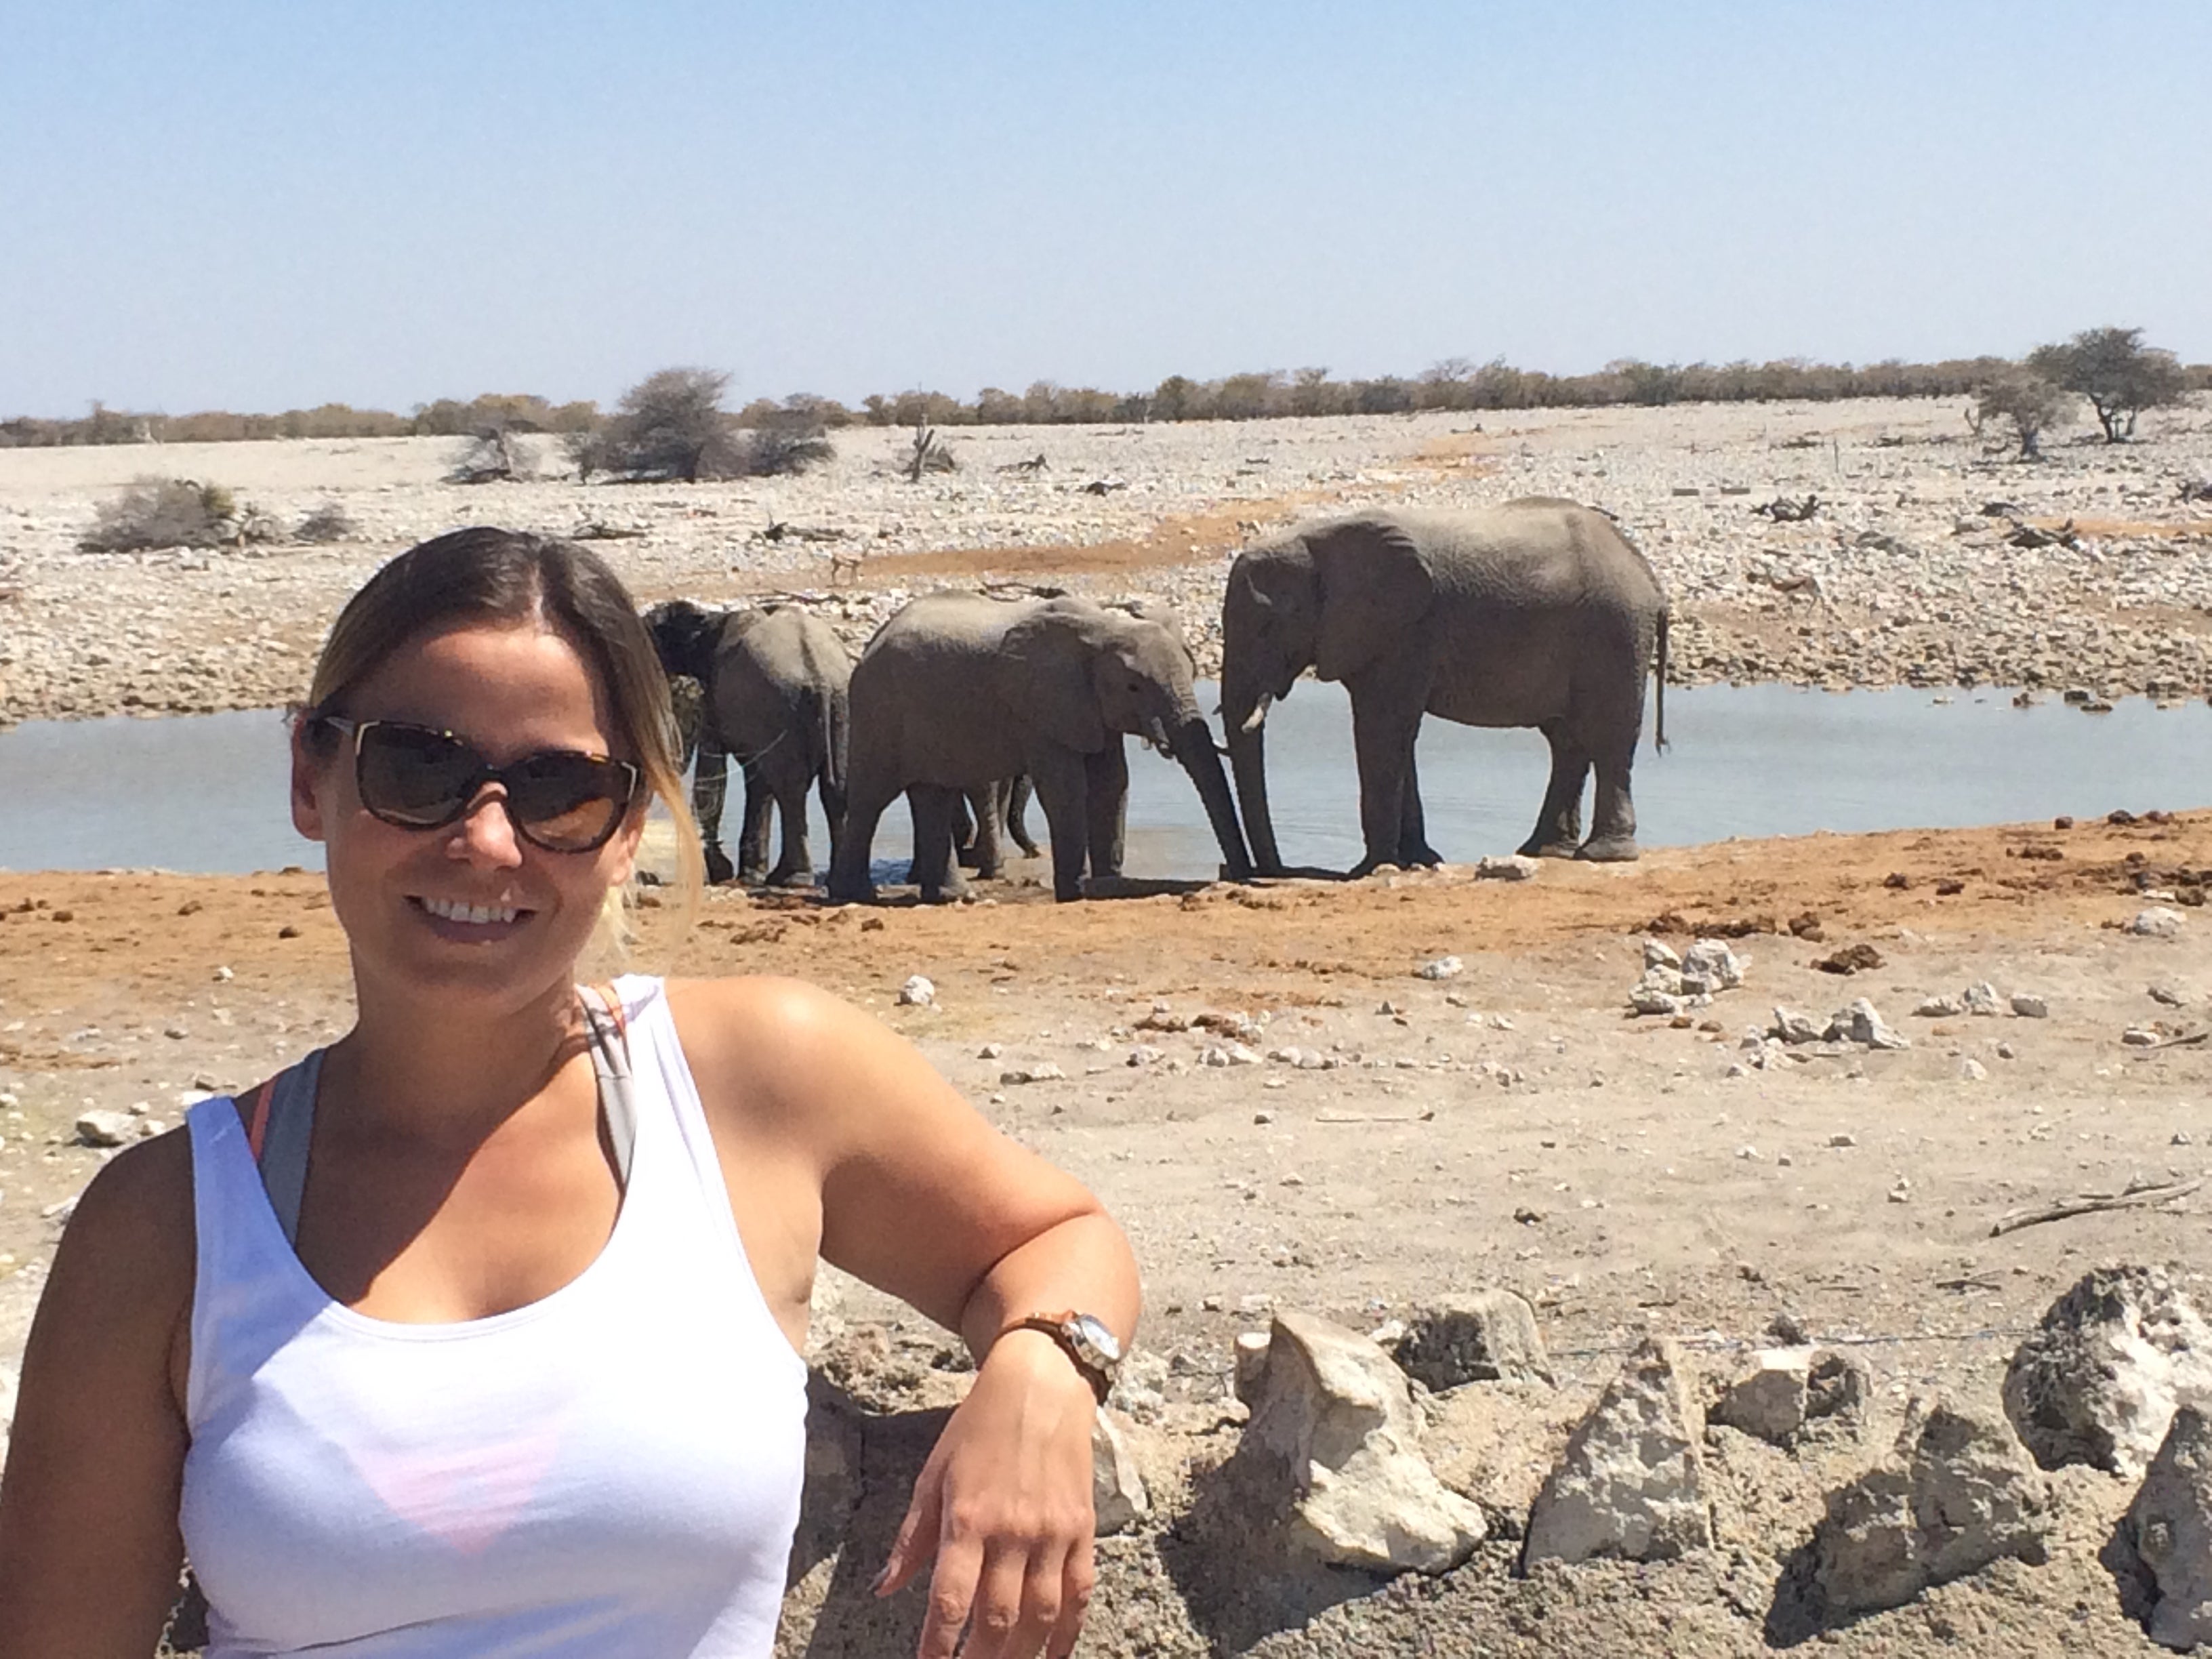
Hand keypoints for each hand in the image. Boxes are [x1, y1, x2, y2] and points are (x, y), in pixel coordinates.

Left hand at [875, 1330, 1098, 1658]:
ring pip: (1040, 1616)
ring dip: (1021, 1656)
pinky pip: (1079, 1594)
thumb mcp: (933, 1474)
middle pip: (997, 1619)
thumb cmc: (978, 1427)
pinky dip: (1067, 1634)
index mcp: (967, 1517)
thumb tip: (884, 1589)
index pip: (949, 1599)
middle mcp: (1012, 1531)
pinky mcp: (1081, 1530)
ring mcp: (1052, 1533)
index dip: (937, 1645)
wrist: (1041, 1384)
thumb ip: (912, 1538)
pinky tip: (1051, 1656)